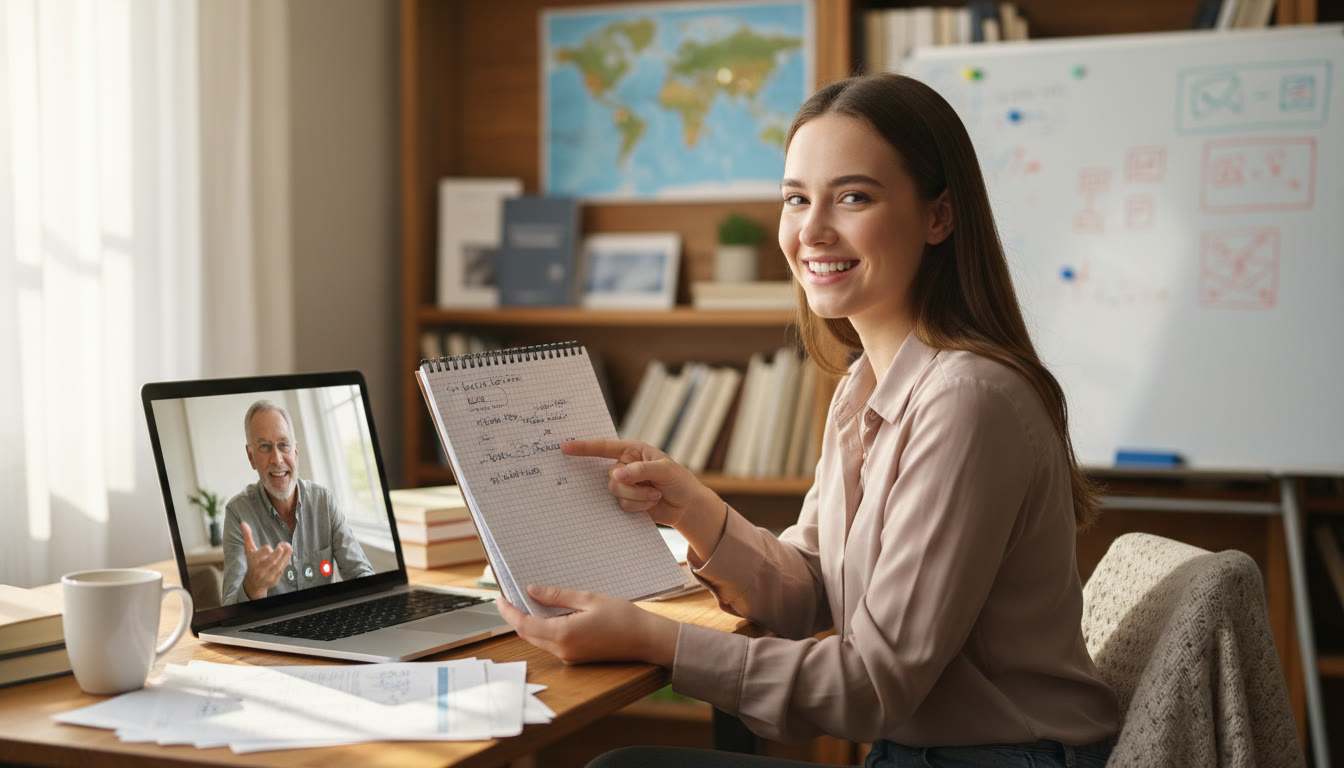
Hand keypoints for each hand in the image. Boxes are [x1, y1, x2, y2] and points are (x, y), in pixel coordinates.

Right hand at [240, 521, 292, 599]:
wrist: (253, 584)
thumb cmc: (252, 562)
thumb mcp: (248, 550)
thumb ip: (247, 536)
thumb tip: (243, 522)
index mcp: (253, 561)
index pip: (260, 554)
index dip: (266, 550)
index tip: (268, 547)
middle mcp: (260, 569)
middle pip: (270, 561)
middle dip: (278, 553)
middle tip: (282, 545)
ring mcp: (268, 575)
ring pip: (279, 565)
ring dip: (286, 555)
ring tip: (289, 547)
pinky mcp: (274, 579)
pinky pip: (282, 570)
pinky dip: (286, 561)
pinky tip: (288, 554)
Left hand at [497, 584, 678, 666]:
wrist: (646, 639)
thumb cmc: (623, 617)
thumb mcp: (588, 598)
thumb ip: (556, 596)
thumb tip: (531, 591)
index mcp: (563, 635)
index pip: (524, 625)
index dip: (508, 612)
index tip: (500, 598)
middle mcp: (563, 650)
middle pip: (527, 634)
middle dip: (515, 617)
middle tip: (509, 597)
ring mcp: (569, 656)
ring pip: (538, 639)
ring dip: (529, 623)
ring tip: (526, 601)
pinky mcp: (576, 657)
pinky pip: (551, 642)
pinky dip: (543, 628)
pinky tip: (547, 613)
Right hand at [562, 439, 728, 559]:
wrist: (687, 505)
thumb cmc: (679, 481)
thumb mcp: (663, 470)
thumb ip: (640, 471)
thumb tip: (616, 476)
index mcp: (632, 451)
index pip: (604, 447)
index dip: (584, 448)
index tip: (565, 447)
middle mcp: (626, 466)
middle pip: (611, 477)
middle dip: (631, 486)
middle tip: (653, 489)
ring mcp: (626, 485)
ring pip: (616, 493)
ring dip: (637, 497)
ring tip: (655, 496)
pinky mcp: (628, 501)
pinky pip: (622, 505)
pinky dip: (638, 506)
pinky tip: (652, 504)